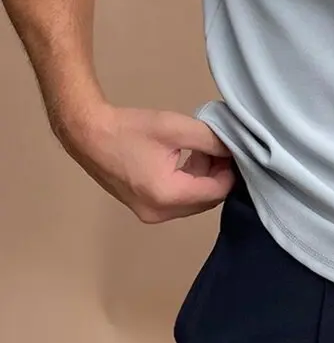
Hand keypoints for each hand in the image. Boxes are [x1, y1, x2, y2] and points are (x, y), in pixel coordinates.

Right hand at [61, 103, 234, 223]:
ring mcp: (150, 213)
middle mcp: (160, 213)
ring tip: (206, 148)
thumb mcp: (177, 128)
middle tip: (223, 147)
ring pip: (193, 200)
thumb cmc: (132, 129)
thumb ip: (210, 140)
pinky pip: (178, 199)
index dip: (231, 171)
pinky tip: (190, 156)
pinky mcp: (144, 206)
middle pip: (206, 200)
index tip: (235, 149)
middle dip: (219, 174)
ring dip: (205, 176)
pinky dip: (189, 180)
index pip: (216, 192)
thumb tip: (234, 148)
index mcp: (168, 196)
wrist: (89, 135)